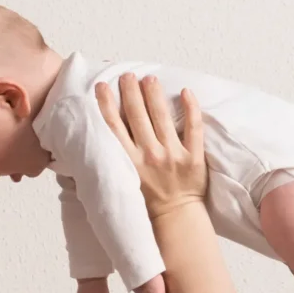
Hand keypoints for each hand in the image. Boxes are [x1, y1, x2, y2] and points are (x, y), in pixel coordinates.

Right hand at [94, 74, 207, 214]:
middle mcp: (150, 156)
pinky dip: (191, 109)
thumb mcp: (125, 180)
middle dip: (131, 93)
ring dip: (154, 95)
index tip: (102, 87)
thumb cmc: (148, 199)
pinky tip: (186, 91)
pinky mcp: (193, 157)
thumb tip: (99, 138)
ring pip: (162, 118)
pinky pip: (194, 128)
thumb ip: (117, 159)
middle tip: (127, 76)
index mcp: (130, 162)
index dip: (106, 104)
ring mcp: (173, 155)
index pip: (114, 127)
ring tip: (149, 79)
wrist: (175, 216)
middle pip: (138, 117)